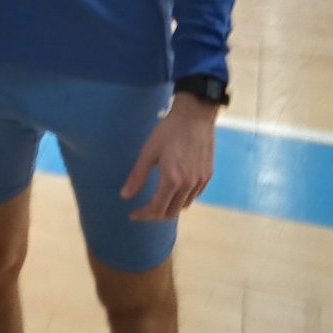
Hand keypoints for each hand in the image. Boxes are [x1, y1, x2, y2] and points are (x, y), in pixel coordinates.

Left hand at [120, 93, 217, 220]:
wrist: (195, 117)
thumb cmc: (169, 132)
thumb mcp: (148, 152)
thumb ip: (137, 176)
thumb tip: (125, 196)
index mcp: (172, 180)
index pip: (157, 209)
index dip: (144, 215)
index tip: (133, 214)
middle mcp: (188, 185)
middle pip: (171, 212)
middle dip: (155, 215)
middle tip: (143, 210)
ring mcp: (200, 182)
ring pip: (184, 206)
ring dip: (169, 207)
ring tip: (157, 201)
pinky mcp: (207, 176)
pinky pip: (194, 196)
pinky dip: (182, 199)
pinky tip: (174, 190)